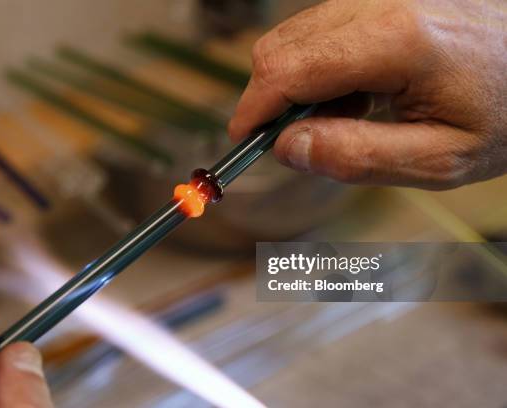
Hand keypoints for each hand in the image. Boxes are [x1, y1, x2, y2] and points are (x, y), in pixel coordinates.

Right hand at [229, 0, 506, 188]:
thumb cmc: (504, 113)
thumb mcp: (440, 159)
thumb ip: (357, 157)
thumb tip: (287, 148)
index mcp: (395, 41)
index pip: (287, 70)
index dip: (253, 110)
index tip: (244, 142)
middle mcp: (379, 2)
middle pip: (279, 48)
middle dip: (273, 101)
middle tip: (307, 141)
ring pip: (294, 36)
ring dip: (298, 85)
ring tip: (349, 116)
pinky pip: (318, 28)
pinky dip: (318, 67)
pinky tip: (358, 91)